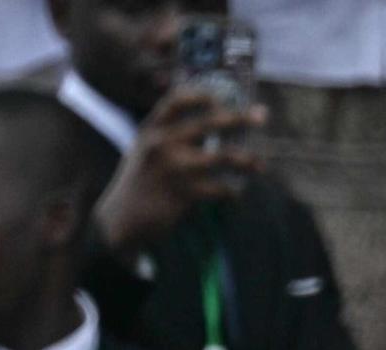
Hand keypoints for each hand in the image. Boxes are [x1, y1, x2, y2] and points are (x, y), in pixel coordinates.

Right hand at [92, 87, 264, 254]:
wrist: (122, 219)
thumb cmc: (141, 182)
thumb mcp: (145, 149)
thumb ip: (170, 134)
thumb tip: (210, 121)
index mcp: (151, 129)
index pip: (176, 100)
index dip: (202, 94)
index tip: (222, 97)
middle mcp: (162, 143)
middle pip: (208, 123)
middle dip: (239, 117)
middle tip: (263, 114)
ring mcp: (173, 168)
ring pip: (222, 156)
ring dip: (247, 159)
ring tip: (261, 164)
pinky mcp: (184, 194)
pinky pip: (221, 189)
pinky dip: (233, 192)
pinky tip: (237, 194)